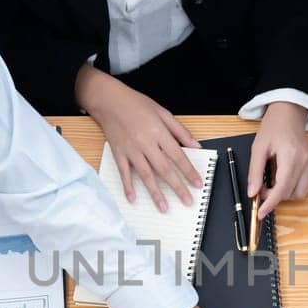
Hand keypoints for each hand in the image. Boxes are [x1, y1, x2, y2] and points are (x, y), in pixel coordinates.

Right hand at [75, 65, 200, 211]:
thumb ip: (179, 130)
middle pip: (164, 169)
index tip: (197, 184)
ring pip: (146, 175)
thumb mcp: (162, 112)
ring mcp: (131, 150)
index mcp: (159, 132)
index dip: (189, 172)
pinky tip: (133, 198)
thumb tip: (195, 145)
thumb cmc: (136, 104)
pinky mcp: (118, 153)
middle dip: (177, 187)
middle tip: (187, 201)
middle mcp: (145, 143)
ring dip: (155, 193)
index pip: (178, 156)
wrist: (109, 100)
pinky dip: (128, 186)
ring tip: (164, 207)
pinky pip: (124, 173)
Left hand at [248, 102, 307, 220]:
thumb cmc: (274, 127)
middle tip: (261, 188)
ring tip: (273, 183)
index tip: (260, 213)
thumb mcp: (258, 148)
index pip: (281, 188)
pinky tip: (283, 181)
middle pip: (290, 193)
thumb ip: (255, 172)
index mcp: (291, 156)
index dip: (270, 204)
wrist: (289, 113)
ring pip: (299, 194)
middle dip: (273, 197)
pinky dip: (293, 189)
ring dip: (284, 194)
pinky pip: (305, 187)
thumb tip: (252, 192)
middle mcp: (304, 162)